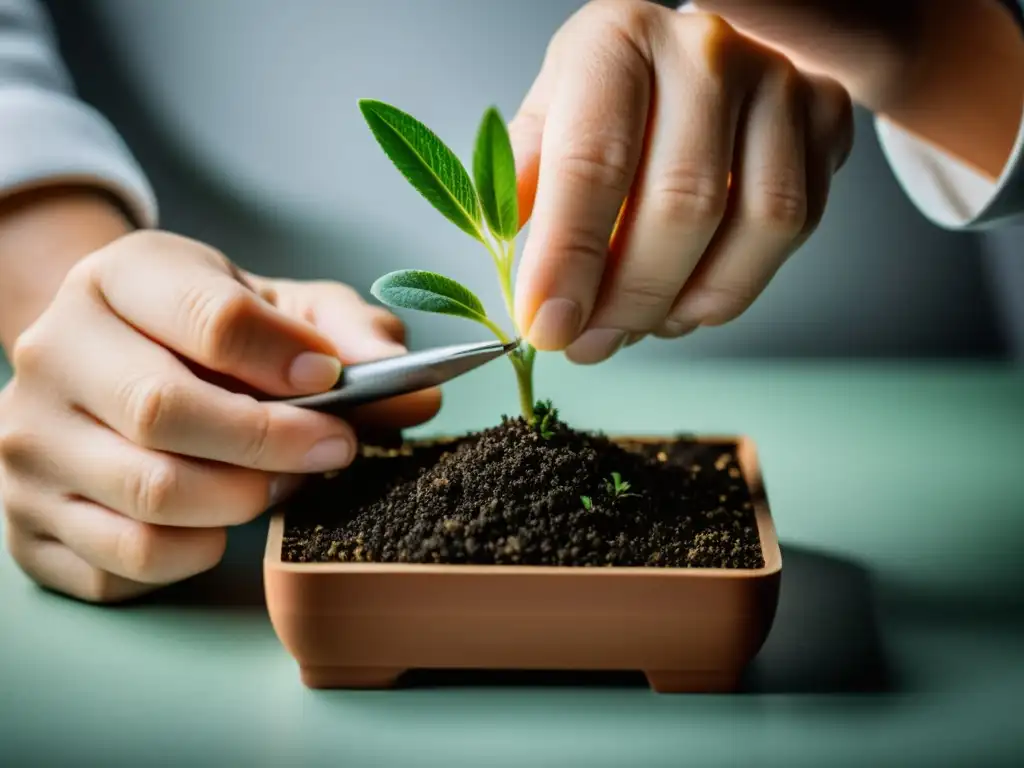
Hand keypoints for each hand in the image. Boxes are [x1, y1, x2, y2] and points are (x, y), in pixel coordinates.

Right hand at [0, 230, 438, 602]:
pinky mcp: (29, 518)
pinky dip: (198, 550)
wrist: (112, 361)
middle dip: (275, 443)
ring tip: (281, 482)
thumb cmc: (210, 335)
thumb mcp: (280, 307)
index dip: (287, 360)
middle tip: (334, 449)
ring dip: (245, 500)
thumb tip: (416, 389)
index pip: (208, 319)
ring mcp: (29, 441)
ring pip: (151, 495)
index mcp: (118, 278)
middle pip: (167, 413)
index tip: (334, 384)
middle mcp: (53, 354)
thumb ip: (348, 335)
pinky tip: (221, 518)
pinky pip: (129, 559)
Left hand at [511, 0, 852, 361]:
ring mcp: (779, 81)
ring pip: (759, 222)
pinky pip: (797, 229)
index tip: (548, 325)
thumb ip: (523, 177)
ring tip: (636, 327)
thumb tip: (508, 250)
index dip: (569, 257)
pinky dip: (735, 286)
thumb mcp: (551, 114)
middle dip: (630, 298)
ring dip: (691, 301)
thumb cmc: (614, 94)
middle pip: (684, 201)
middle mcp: (707, 51)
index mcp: (619, 39)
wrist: (697, 56)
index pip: (593, 160)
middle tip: (588, 345)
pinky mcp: (825, 118)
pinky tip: (685, 300)